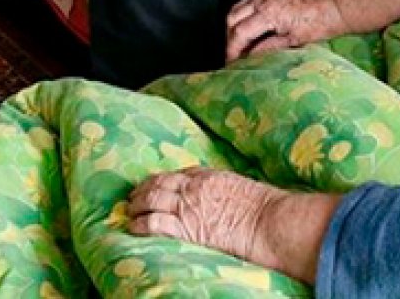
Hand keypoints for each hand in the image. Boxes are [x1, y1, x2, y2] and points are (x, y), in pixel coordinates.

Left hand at [127, 168, 333, 283]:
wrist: (270, 222)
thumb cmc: (266, 209)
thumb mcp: (244, 189)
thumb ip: (227, 190)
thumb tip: (227, 200)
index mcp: (210, 175)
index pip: (179, 173)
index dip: (163, 179)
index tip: (156, 183)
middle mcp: (194, 187)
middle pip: (160, 182)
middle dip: (144, 188)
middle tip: (133, 194)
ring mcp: (188, 206)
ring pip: (152, 199)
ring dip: (137, 204)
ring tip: (129, 210)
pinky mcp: (186, 227)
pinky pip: (154, 223)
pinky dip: (140, 224)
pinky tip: (132, 227)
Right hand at [225, 0, 347, 61]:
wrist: (331, 5)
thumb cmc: (318, 22)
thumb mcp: (293, 42)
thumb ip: (267, 48)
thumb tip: (250, 57)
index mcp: (269, 13)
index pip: (239, 32)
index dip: (232, 49)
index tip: (231, 61)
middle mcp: (263, 0)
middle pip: (232, 19)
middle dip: (230, 39)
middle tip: (234, 55)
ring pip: (235, 9)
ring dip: (233, 27)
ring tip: (239, 45)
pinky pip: (245, 4)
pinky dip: (241, 17)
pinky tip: (247, 30)